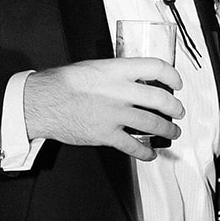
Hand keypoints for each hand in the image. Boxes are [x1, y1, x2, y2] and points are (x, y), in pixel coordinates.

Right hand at [23, 58, 182, 158]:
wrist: (41, 102)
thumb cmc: (61, 84)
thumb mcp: (92, 68)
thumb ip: (115, 74)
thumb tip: (132, 79)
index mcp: (116, 71)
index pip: (155, 67)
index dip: (172, 75)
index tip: (176, 83)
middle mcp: (119, 91)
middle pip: (160, 98)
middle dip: (175, 107)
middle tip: (178, 111)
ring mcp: (114, 114)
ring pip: (152, 123)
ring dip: (167, 129)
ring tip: (172, 132)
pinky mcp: (106, 134)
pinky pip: (133, 146)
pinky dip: (146, 152)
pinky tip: (150, 153)